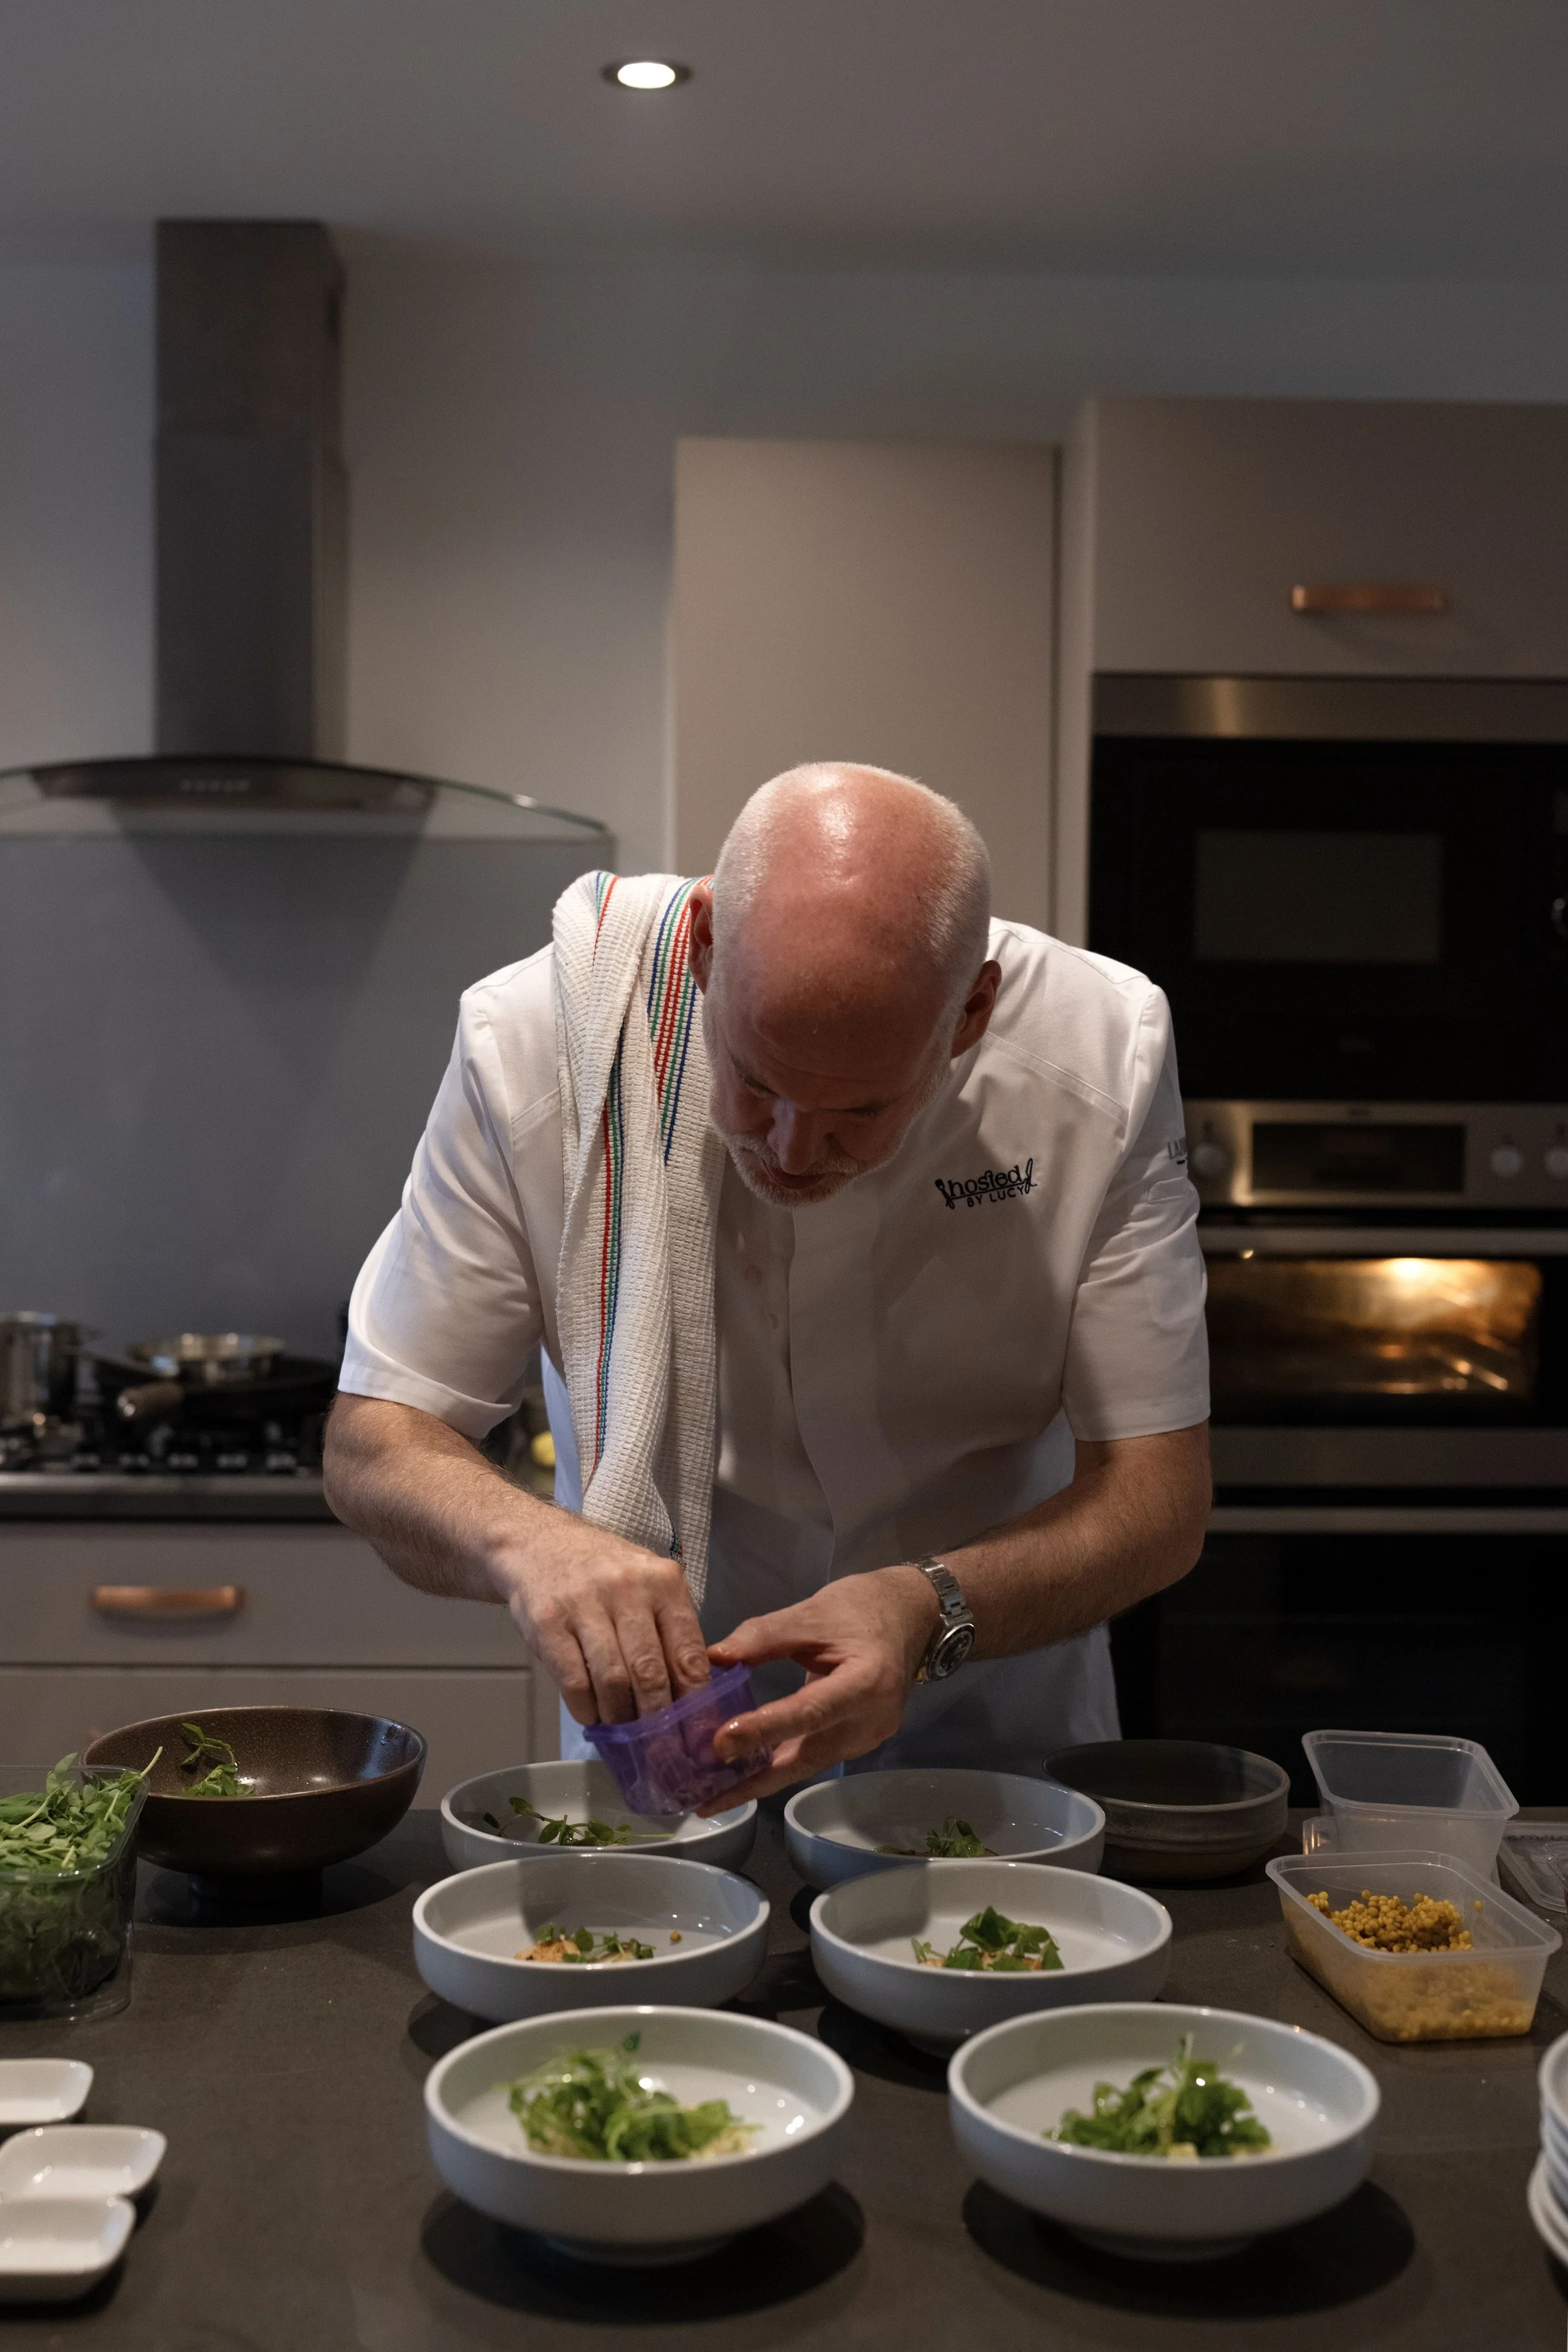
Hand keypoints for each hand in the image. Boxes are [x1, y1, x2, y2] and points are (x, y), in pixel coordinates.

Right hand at [495, 1522, 711, 1725]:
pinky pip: (574, 1682)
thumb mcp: (647, 1585)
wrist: (537, 1544)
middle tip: (659, 1745)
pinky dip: (587, 1709)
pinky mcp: (547, 1622)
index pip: (689, 1653)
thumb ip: (671, 1630)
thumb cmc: (602, 1572)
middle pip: (651, 1673)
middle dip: (657, 1719)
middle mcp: (627, 1589)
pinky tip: (593, 1715)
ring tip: (624, 1729)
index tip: (695, 1731)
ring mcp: (584, 1604)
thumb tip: (695, 1694)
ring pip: (613, 1682)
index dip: (694, 1702)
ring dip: (620, 1717)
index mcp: (663, 1582)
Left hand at [700, 1565, 938, 1806]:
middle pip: (806, 1757)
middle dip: (754, 1781)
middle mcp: (871, 1721)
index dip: (765, 1728)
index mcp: (867, 1683)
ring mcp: (866, 1738)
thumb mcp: (812, 1613)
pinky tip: (743, 1772)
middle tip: (706, 1798)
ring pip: (807, 1763)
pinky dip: (777, 1765)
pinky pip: (812, 1757)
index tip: (721, 1743)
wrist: (909, 1617)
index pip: (810, 1712)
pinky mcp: (857, 1741)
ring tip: (713, 1795)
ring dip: (761, 1780)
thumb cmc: (861, 1609)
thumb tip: (713, 1659)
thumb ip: (763, 1636)